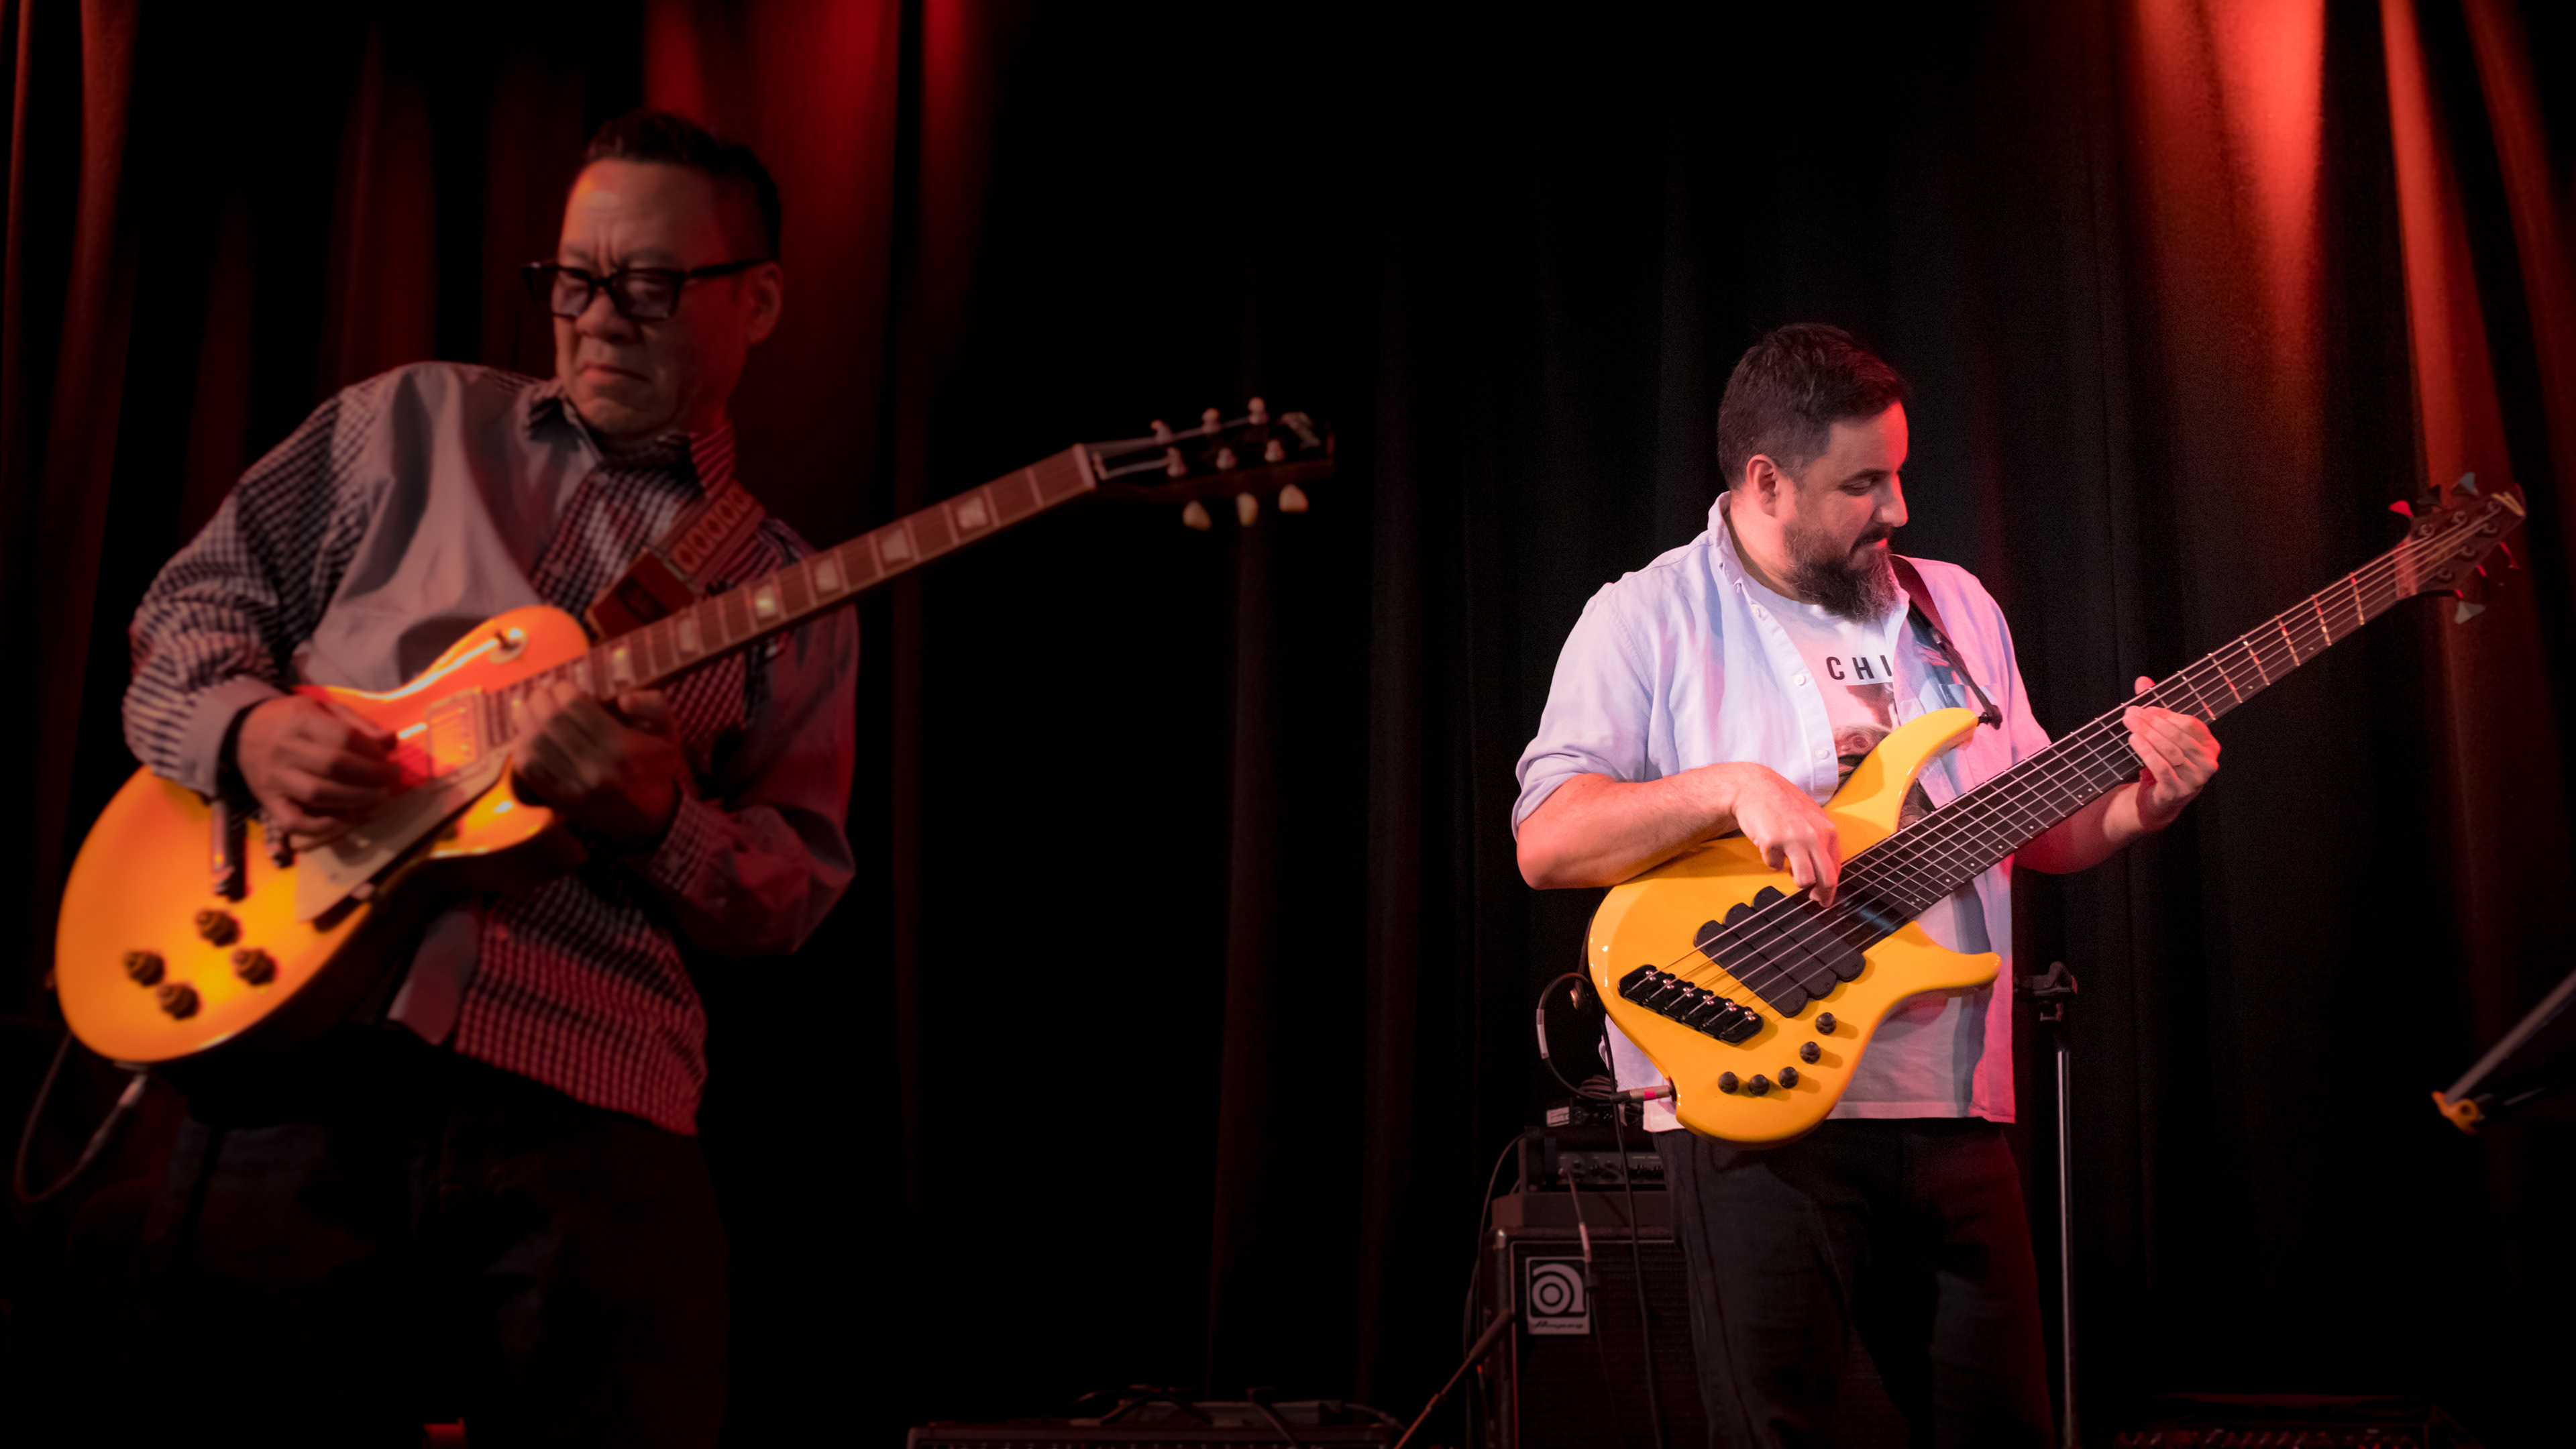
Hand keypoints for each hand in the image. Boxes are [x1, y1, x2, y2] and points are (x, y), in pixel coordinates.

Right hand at [234, 694, 400, 846]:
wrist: (244, 731)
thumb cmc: (293, 720)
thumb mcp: (324, 709)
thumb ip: (358, 724)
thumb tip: (390, 740)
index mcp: (301, 720)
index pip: (343, 737)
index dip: (372, 752)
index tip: (388, 759)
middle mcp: (285, 749)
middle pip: (334, 766)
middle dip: (371, 777)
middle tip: (390, 780)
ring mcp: (275, 778)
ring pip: (318, 794)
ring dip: (356, 800)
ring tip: (378, 798)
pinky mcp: (268, 801)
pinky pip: (295, 822)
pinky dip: (324, 827)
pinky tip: (348, 820)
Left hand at [512, 682, 684, 851]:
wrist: (650, 819)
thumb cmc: (655, 769)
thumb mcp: (668, 733)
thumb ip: (653, 705)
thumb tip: (622, 698)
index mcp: (622, 748)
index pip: (576, 707)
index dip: (563, 690)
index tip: (564, 686)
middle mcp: (595, 768)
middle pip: (551, 721)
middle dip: (540, 700)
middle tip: (542, 694)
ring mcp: (574, 786)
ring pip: (534, 743)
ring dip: (525, 720)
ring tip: (527, 709)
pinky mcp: (559, 799)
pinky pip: (528, 768)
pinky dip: (520, 747)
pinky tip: (526, 736)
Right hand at [1717, 763, 1843, 905]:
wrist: (1756, 787)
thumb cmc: (1784, 803)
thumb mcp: (1812, 819)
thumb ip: (1822, 843)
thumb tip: (1825, 874)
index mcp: (1828, 830)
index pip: (1836, 868)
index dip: (1831, 888)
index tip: (1825, 897)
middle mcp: (1815, 835)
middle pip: (1826, 879)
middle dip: (1820, 895)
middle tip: (1814, 900)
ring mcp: (1794, 839)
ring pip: (1803, 880)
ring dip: (1796, 880)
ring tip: (1790, 867)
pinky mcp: (1773, 842)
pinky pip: (1776, 867)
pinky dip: (1773, 861)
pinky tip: (1772, 845)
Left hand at [2122, 675, 2220, 830]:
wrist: (2158, 801)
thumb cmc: (2164, 764)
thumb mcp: (2163, 736)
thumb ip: (2156, 709)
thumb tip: (2143, 681)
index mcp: (2210, 745)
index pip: (2190, 724)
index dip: (2166, 714)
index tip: (2145, 708)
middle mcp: (2208, 762)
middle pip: (2178, 736)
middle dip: (2152, 723)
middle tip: (2131, 713)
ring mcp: (2195, 779)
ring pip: (2170, 751)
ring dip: (2147, 735)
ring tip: (2129, 724)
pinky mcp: (2179, 792)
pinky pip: (2161, 768)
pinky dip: (2146, 752)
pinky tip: (2133, 741)